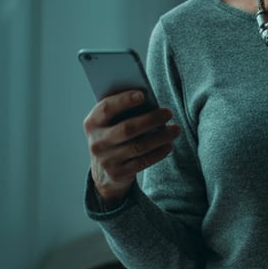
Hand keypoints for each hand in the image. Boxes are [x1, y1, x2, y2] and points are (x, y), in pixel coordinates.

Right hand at [83, 90, 180, 205]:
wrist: (104, 172)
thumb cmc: (113, 136)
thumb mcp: (110, 123)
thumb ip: (122, 111)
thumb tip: (149, 101)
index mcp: (92, 123)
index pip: (106, 109)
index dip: (123, 101)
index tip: (142, 95)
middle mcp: (97, 142)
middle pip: (127, 128)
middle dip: (150, 119)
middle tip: (168, 113)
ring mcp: (107, 160)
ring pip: (138, 146)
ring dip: (160, 137)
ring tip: (175, 129)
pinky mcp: (118, 174)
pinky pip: (142, 162)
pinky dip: (158, 153)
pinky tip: (169, 145)